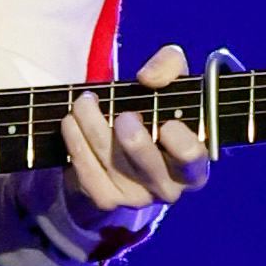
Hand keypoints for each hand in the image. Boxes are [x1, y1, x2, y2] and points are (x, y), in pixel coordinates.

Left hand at [58, 43, 211, 262]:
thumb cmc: (156, 113)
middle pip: (148, 163)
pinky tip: (72, 122)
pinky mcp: (106, 199)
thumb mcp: (171, 84)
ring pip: (111, 161)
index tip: (167, 122)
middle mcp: (168, 187)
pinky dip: (75, 141)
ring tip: (84, 102)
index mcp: (194, 164)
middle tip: (123, 115)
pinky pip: (86, 171)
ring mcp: (136, 197)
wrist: (124, 153)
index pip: (192, 156)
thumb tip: (148, 78)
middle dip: (134, 138)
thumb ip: (170, 66)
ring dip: (92, 125)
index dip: (179, 140)